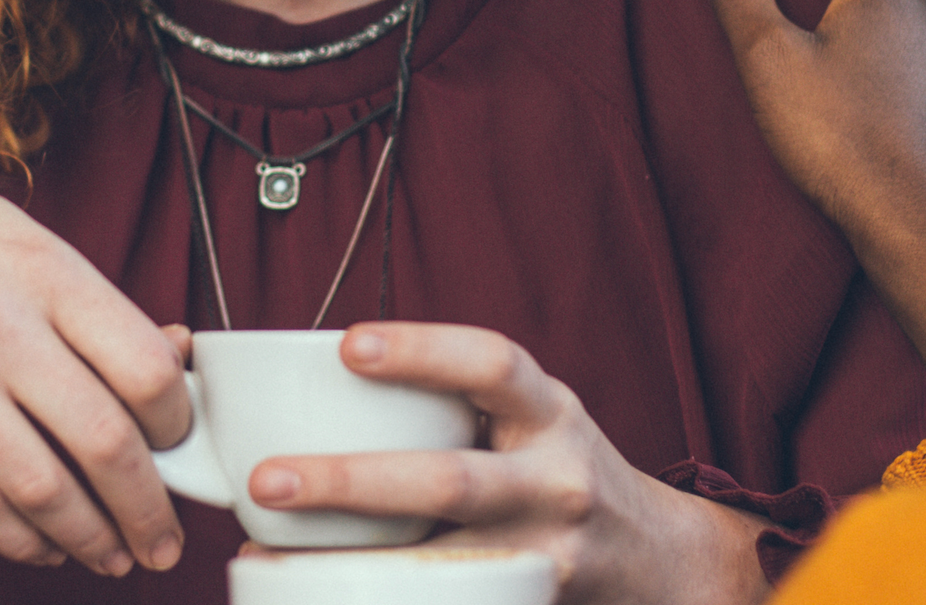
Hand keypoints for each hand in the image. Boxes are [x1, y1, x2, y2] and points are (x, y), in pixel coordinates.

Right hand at [0, 151, 193, 575]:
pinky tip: (46, 546)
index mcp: (43, 271)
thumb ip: (92, 301)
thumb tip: (176, 355)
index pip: (144, 366)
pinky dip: (23, 543)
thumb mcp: (17, 237)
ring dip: (93, 539)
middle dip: (149, 508)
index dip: (177, 423)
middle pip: (104, 443)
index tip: (178, 443)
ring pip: (43, 491)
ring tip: (116, 555)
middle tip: (165, 537)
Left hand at [243, 324, 769, 604]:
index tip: (345, 346)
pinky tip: (322, 593)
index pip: (493, 364)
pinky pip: (449, 600)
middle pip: (451, 481)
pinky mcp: (532, 601)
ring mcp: (546, 552)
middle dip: (350, 482)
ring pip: (441, 560)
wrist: (658, 557)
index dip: (421, 350)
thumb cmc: (557, 471)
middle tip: (267, 478)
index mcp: (548, 413)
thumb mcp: (531, 419)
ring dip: (349, 560)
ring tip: (270, 552)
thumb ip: (454, 406)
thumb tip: (314, 399)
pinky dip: (380, 597)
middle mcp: (555, 479)